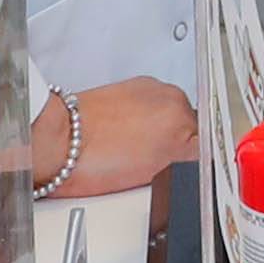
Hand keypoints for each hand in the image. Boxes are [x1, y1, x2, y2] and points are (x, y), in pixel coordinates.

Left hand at [26, 78, 201, 200]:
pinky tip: (129, 131)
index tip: (185, 169)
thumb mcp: (148, 179)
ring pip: (176, 114)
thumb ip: (182, 165)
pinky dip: (150, 114)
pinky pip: (158, 102)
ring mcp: (157, 90)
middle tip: (155, 163)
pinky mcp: (139, 83)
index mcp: (184, 127)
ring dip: (165, 128)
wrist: (54, 139)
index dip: (195, 162)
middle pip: (195, 128)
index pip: (209, 147)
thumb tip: (197, 162)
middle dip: (180, 144)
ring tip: (137, 147)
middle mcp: (175, 102)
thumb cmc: (90, 163)